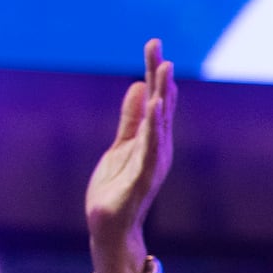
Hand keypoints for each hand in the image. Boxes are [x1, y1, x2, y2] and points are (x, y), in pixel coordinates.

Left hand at [85, 38, 175, 272]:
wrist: (110, 227)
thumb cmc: (115, 189)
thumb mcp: (119, 146)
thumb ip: (129, 119)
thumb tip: (136, 86)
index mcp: (152, 139)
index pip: (154, 100)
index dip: (153, 73)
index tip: (153, 45)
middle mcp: (158, 147)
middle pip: (160, 105)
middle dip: (158, 76)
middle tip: (156, 46)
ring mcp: (153, 162)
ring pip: (160, 123)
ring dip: (162, 95)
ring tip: (162, 71)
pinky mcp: (144, 178)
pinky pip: (151, 149)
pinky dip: (154, 128)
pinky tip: (155, 108)